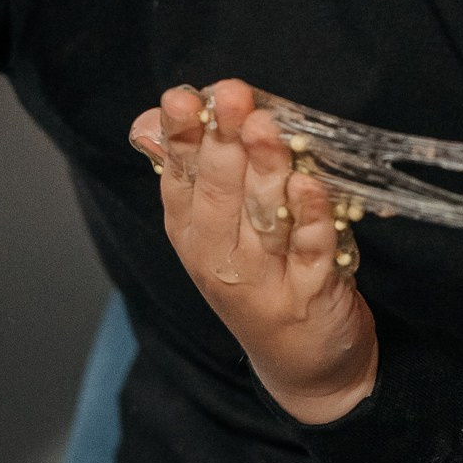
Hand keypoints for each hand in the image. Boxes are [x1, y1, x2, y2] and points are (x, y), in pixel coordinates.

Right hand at [129, 80, 378, 422]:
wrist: (303, 365)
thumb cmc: (257, 278)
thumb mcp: (211, 230)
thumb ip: (189, 172)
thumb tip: (150, 122)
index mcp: (194, 235)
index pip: (180, 180)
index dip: (181, 138)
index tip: (181, 98)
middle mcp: (222, 258)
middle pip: (219, 196)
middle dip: (223, 143)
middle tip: (231, 97)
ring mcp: (267, 280)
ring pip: (263, 219)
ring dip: (264, 171)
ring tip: (265, 128)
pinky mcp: (312, 295)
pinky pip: (311, 252)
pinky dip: (312, 219)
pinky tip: (310, 185)